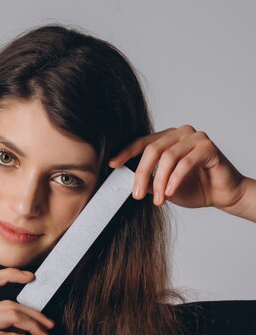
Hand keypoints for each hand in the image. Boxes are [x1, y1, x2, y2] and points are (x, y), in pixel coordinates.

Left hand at [108, 124, 246, 211]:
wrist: (222, 195)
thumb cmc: (194, 188)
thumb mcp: (163, 187)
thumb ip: (148, 181)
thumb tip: (127, 182)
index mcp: (167, 139)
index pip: (142, 142)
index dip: (126, 153)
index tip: (112, 164)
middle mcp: (180, 133)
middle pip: (152, 150)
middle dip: (142, 174)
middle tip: (137, 195)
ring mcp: (195, 138)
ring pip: (168, 157)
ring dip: (160, 181)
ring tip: (158, 200)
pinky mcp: (208, 147)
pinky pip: (185, 162)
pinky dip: (175, 179)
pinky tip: (170, 192)